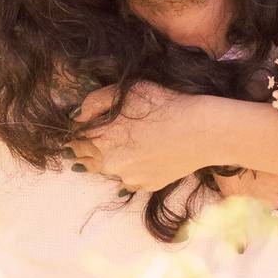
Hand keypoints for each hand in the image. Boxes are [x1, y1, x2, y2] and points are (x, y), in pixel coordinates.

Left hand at [65, 83, 219, 190]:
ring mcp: (128, 178)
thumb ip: (95, 102)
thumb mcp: (127, 92)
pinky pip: (129, 179)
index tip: (75, 132)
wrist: (202, 131)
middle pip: (87, 158)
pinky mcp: (145, 186)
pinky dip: (129, 170)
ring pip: (108, 170)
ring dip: (106, 161)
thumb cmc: (166, 105)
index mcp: (102, 138)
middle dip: (83, 150)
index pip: (76, 138)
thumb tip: (76, 116)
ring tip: (110, 153)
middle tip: (80, 146)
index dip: (75, 133)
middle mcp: (110, 163)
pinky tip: (138, 159)